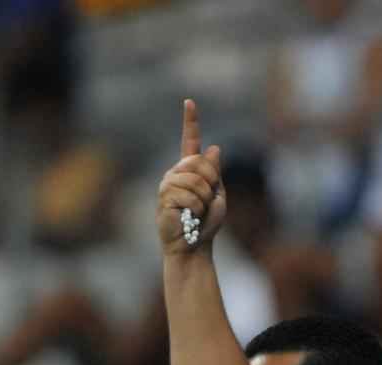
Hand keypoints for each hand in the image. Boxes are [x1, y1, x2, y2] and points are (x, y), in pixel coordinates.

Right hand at [156, 99, 225, 256]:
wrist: (194, 245)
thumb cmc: (205, 223)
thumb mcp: (218, 195)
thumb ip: (214, 173)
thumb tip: (214, 148)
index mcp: (191, 170)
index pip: (190, 141)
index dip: (190, 121)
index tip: (189, 101)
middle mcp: (177, 173)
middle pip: (200, 163)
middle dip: (211, 184)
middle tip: (206, 203)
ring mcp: (168, 184)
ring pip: (195, 180)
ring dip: (204, 200)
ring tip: (196, 212)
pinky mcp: (164, 197)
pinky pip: (188, 195)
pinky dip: (196, 209)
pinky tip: (188, 217)